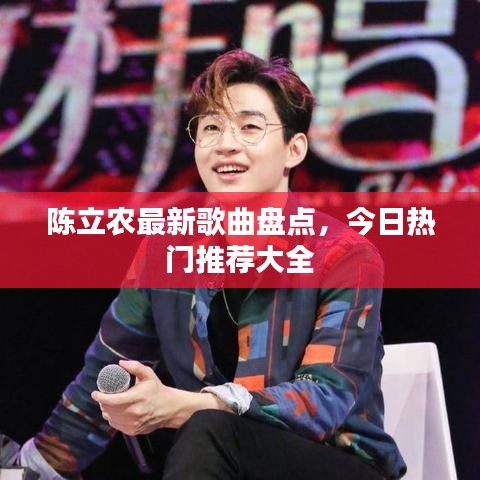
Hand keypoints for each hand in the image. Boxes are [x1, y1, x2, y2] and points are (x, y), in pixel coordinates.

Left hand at [91, 360, 230, 433]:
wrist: (169, 408)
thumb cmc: (157, 390)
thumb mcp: (148, 375)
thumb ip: (135, 367)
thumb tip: (121, 363)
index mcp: (136, 398)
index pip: (112, 401)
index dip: (100, 397)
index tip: (95, 392)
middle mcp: (133, 413)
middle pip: (109, 410)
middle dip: (103, 403)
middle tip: (103, 396)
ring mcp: (133, 424)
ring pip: (111, 418)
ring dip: (106, 411)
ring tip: (109, 403)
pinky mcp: (133, 431)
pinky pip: (116, 425)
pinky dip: (113, 418)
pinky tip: (115, 412)